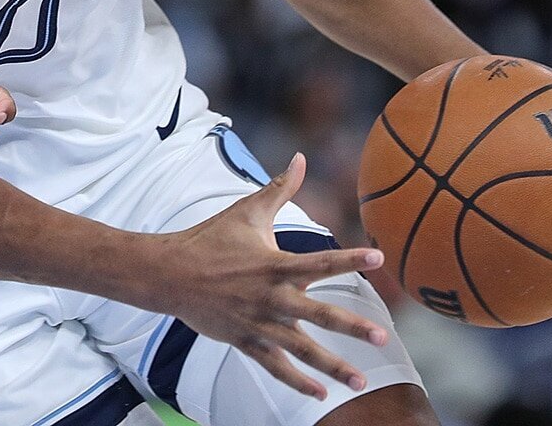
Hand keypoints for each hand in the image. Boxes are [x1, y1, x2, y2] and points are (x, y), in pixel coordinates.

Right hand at [154, 155, 387, 400]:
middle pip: (318, 314)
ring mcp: (258, 323)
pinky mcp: (246, 341)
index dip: (350, 258)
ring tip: (361, 380)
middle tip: (382, 337)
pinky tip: (322, 393)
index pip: (320, 262)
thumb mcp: (247, 211)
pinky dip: (298, 381)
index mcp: (274, 264)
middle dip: (352, 326)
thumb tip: (301, 157)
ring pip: (301, 348)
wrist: (169, 273)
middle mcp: (271, 297)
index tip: (379, 258)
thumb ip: (279, 188)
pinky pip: (276, 366)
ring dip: (332, 365)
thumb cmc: (210, 238)